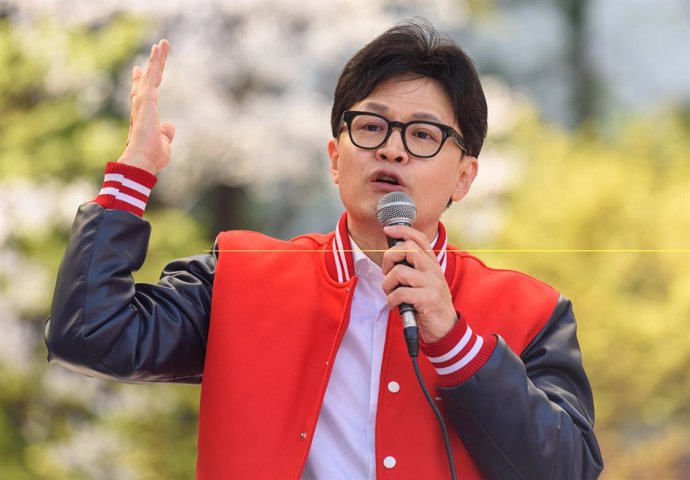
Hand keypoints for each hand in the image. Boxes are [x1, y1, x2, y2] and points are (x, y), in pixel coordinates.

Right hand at [118, 40, 175, 173]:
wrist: (142, 160)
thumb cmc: (152, 157)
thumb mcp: (163, 144)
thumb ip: (166, 134)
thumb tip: (169, 126)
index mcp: (145, 116)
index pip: (143, 95)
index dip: (141, 82)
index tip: (139, 70)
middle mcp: (141, 106)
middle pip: (147, 80)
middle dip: (152, 65)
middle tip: (156, 48)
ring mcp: (143, 101)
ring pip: (152, 74)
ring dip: (157, 58)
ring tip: (162, 43)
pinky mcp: (146, 98)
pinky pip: (153, 75)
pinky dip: (156, 62)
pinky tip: (158, 49)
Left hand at [381, 225, 457, 343]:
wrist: (445, 329)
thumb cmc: (428, 305)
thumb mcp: (424, 282)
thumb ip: (412, 269)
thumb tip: (391, 258)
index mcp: (432, 264)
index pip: (419, 238)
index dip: (402, 230)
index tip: (388, 230)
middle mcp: (433, 270)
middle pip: (407, 249)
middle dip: (389, 259)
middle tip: (387, 274)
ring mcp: (431, 284)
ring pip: (399, 272)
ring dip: (388, 284)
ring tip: (391, 293)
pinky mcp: (427, 299)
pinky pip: (400, 293)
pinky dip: (392, 300)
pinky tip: (396, 306)